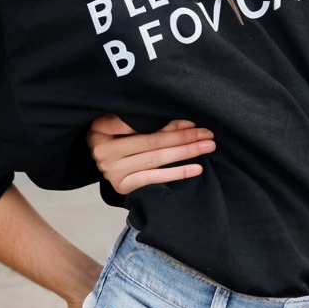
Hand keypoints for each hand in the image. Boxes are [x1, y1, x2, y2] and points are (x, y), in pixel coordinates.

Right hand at [87, 115, 215, 194]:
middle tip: (207, 134)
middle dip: (184, 136)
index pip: (139, 123)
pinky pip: (154, 178)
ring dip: (186, 152)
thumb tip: (184, 122)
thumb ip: (144, 121)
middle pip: (152, 141)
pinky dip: (177, 173)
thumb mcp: (122, 124)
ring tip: (207, 147)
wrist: (105, 163)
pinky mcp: (122, 186)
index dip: (169, 123)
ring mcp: (112, 170)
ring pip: (156, 158)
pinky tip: (196, 168)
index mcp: (100, 128)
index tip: (192, 122)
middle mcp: (103, 150)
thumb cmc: (118, 138)